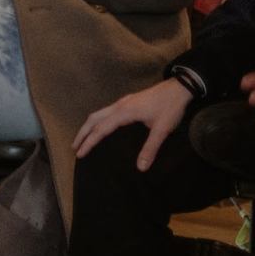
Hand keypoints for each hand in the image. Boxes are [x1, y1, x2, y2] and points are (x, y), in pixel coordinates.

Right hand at [73, 78, 194, 170]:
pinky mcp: (129, 101)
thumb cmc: (170, 107)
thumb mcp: (162, 129)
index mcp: (125, 112)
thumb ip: (150, 148)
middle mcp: (120, 105)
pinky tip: (101, 128)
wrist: (179, 88)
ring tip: (83, 139)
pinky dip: (98, 121)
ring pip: (99, 113)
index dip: (89, 142)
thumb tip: (140, 168)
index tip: (80, 154)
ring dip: (89, 126)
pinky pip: (107, 111)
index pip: (101, 129)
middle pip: (94, 118)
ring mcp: (124, 102)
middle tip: (74, 147)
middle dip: (82, 133)